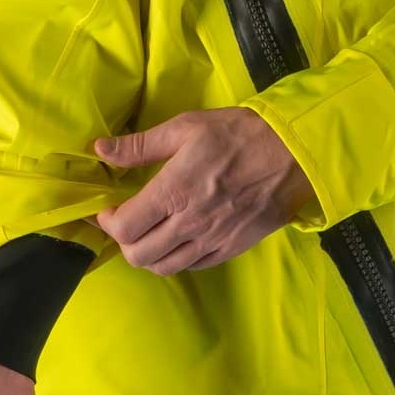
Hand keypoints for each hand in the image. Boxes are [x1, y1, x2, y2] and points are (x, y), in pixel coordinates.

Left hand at [86, 107, 315, 274]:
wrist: (293, 152)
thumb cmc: (237, 133)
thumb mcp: (186, 127)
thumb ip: (140, 145)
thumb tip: (101, 150)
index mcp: (175, 191)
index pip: (124, 226)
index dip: (106, 221)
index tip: (107, 208)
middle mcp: (190, 223)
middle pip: (138, 255)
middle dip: (124, 241)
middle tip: (126, 220)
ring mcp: (212, 239)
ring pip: (164, 267)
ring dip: (148, 254)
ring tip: (149, 233)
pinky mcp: (232, 248)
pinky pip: (193, 266)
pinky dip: (177, 258)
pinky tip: (178, 238)